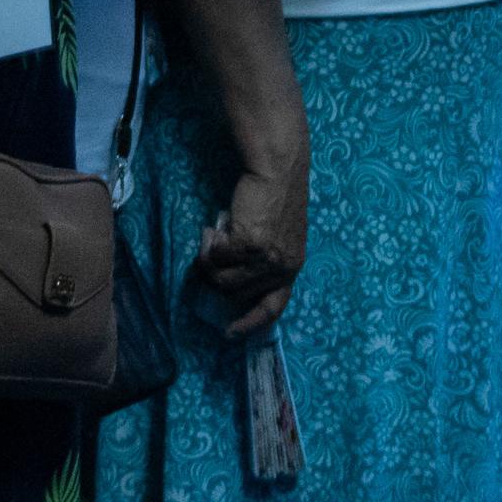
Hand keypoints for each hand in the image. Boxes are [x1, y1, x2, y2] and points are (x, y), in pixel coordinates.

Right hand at [194, 162, 308, 338]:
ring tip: (211, 239)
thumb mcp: (280, 234)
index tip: (231, 332)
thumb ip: (265, 257)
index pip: (274, 307)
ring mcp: (265, 259)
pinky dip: (209, 246)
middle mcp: (281, 268)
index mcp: (292, 267)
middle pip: (237, 293)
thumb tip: (234, 273)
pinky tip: (212, 230)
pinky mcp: (249, 245)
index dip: (251, 323)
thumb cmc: (277, 195)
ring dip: (209, 262)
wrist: (278, 169)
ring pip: (223, 279)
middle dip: (218, 277)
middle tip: (210, 254)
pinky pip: (216, 259)